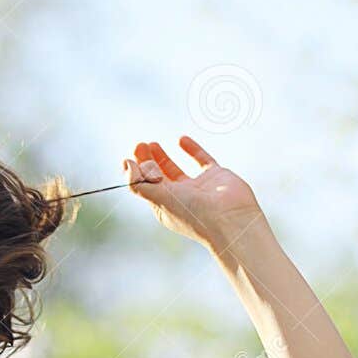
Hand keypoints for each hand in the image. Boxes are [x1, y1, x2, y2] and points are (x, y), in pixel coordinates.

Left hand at [124, 136, 264, 252]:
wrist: (231, 218)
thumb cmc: (193, 214)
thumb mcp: (161, 199)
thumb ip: (141, 183)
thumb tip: (126, 164)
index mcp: (164, 206)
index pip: (145, 187)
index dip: (137, 172)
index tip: (130, 156)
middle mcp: (179, 198)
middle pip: (158, 177)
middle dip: (147, 161)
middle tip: (140, 144)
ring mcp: (197, 187)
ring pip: (176, 169)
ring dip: (163, 156)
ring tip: (152, 143)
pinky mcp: (215, 176)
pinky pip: (201, 160)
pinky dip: (192, 149)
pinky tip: (181, 139)